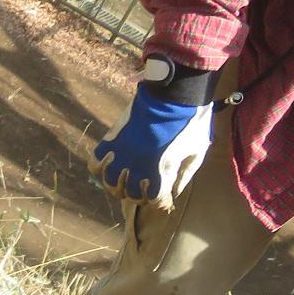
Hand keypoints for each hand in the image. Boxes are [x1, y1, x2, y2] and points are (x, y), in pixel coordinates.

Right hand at [86, 83, 211, 208]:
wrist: (176, 91)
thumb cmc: (192, 120)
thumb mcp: (198, 150)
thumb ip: (186, 174)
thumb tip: (174, 192)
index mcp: (162, 169)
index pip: (155, 200)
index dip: (160, 203)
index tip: (164, 199)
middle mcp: (138, 165)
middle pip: (132, 195)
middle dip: (141, 195)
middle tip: (145, 188)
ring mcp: (122, 153)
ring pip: (110, 183)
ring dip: (118, 186)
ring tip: (125, 181)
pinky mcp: (112, 139)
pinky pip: (95, 161)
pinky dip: (100, 167)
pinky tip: (110, 165)